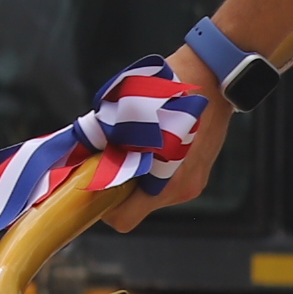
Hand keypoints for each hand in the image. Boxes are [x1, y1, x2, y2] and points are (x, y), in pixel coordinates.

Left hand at [110, 47, 232, 226]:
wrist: (213, 76)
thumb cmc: (170, 89)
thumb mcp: (128, 110)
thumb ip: (105, 138)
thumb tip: (78, 153)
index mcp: (166, 180)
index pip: (124, 217)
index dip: (103, 206)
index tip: (93, 185)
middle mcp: (182, 188)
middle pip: (137, 207)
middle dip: (119, 188)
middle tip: (106, 163)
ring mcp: (193, 182)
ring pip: (151, 195)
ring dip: (137, 177)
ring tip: (131, 148)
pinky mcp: (198, 174)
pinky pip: (166, 183)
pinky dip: (154, 170)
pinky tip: (151, 146)